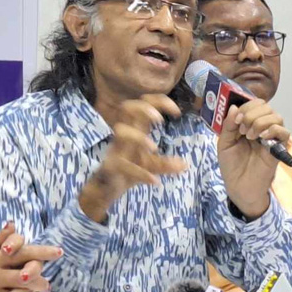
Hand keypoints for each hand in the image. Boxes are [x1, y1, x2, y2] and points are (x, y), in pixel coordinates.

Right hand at [78, 94, 187, 222]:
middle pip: (126, 108)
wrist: (106, 190)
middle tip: (159, 120)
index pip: (143, 103)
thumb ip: (166, 164)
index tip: (177, 112)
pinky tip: (154, 181)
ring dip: (138, 137)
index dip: (159, 101)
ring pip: (120, 131)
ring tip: (154, 148)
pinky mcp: (110, 166)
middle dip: (143, 108)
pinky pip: (122, 164)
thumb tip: (184, 164)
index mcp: (135, 129)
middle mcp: (124, 135)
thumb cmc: (128, 170)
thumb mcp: (150, 166)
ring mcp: (116, 149)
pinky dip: (140, 173)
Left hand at [217, 99, 289, 218]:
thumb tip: (235, 107)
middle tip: (243, 129)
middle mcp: (262, 128)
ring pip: (277, 116)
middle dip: (252, 114)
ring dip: (261, 122)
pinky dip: (274, 130)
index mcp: (249, 124)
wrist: (239, 187)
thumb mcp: (224, 142)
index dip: (246, 107)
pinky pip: (285, 132)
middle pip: (267, 107)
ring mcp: (271, 138)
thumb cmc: (231, 165)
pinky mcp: (278, 149)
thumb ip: (228, 125)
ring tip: (250, 136)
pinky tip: (262, 138)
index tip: (237, 120)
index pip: (255, 104)